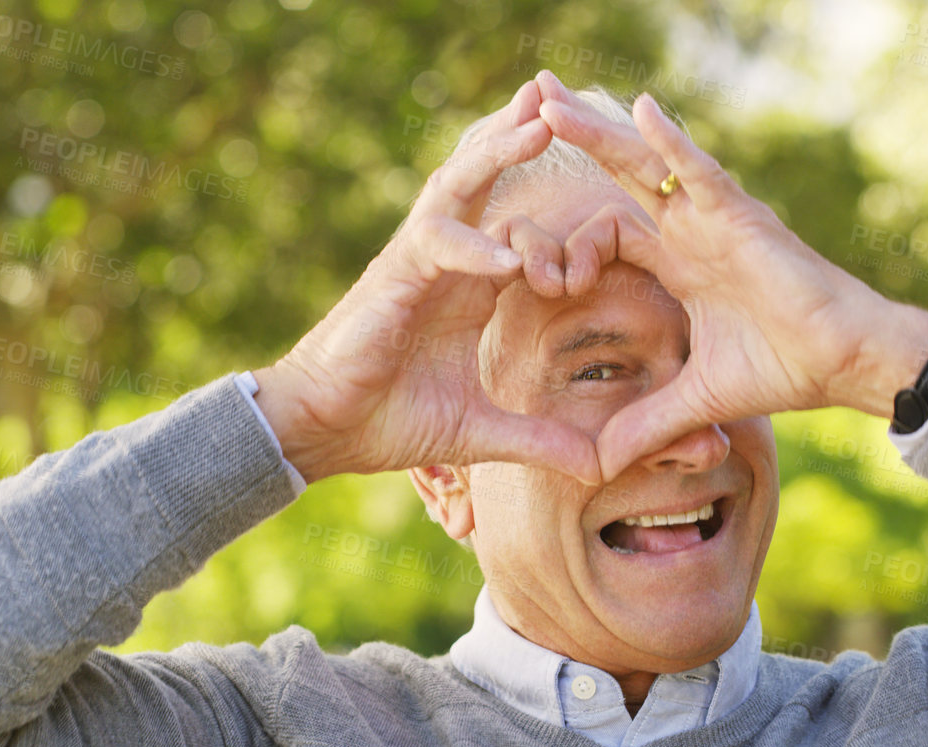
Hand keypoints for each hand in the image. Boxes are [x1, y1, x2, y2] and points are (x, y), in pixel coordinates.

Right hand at [252, 80, 601, 485]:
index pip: (522, 229)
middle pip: (487, 182)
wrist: (322, 433)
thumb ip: (542, 440)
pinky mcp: (391, 278)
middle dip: (520, 138)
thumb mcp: (482, 433)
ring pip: (459, 190)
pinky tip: (510, 261)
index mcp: (471, 287)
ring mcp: (417, 262)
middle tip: (561, 96)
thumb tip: (600, 468)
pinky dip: (473, 248)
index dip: (563, 228)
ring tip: (538, 123)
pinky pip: (436, 244)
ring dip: (498, 155)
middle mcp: (447, 262)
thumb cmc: (389, 421)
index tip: (604, 243)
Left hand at [532, 71, 927, 478]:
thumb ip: (647, 424)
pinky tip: (641, 110)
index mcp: (679, 265)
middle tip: (524, 104)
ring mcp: (714, 219)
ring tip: (549, 97)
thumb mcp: (697, 400)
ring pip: (645, 165)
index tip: (545, 279)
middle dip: (574, 143)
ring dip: (597, 132)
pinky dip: (672, 143)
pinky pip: (699, 172)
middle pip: (618, 179)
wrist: (845, 363)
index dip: (570, 249)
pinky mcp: (741, 217)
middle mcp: (691, 232)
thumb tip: (598, 466)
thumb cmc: (787, 370)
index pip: (608, 235)